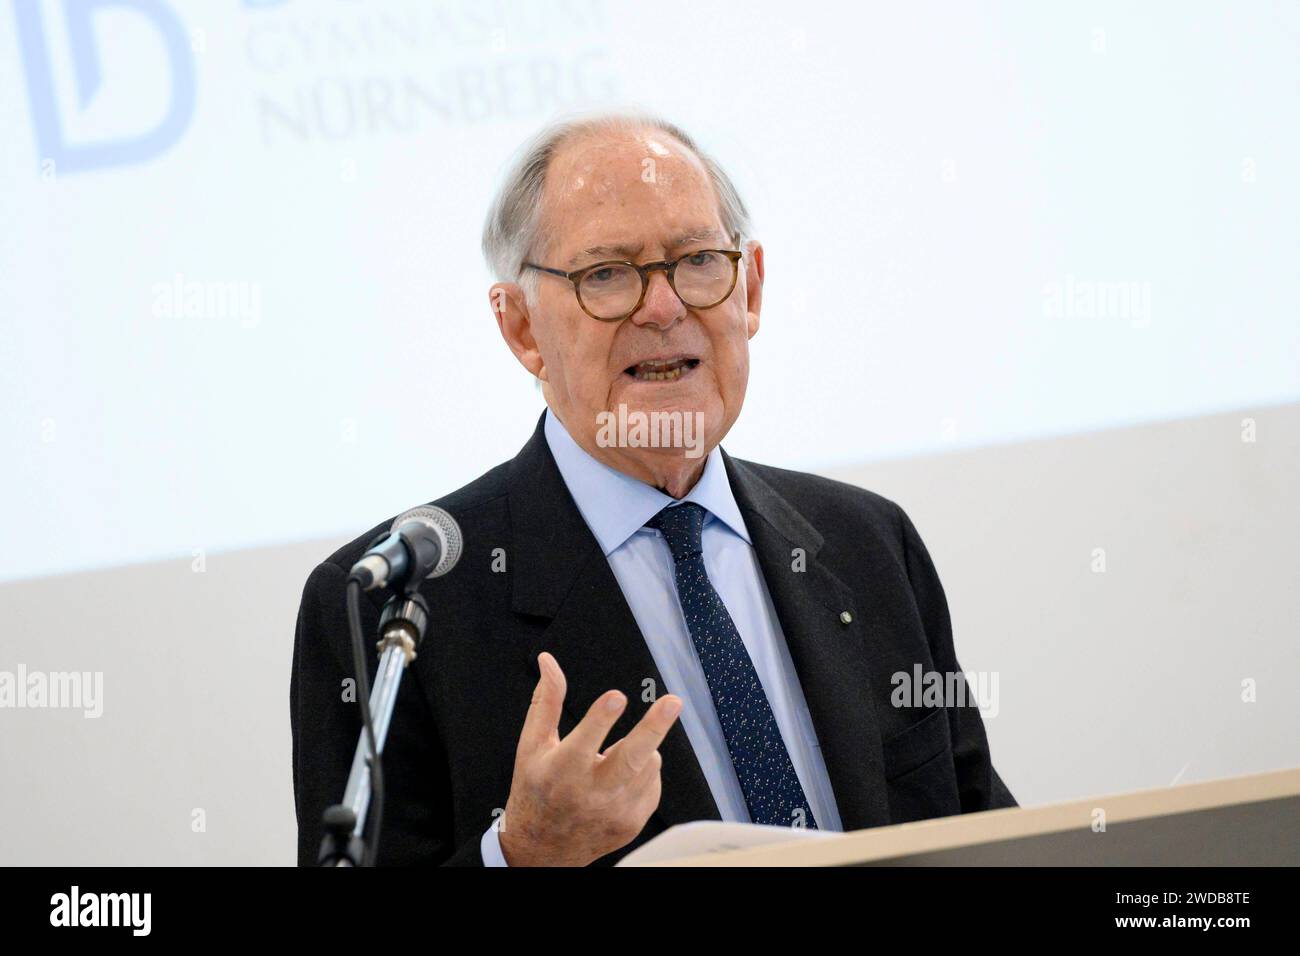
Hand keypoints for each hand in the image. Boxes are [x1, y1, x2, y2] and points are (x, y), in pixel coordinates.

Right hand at [498, 651, 681, 865]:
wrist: (541, 850)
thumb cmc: (536, 790)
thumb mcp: (531, 746)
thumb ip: (545, 703)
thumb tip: (549, 661)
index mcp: (560, 773)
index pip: (583, 743)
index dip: (600, 719)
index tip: (616, 697)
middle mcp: (589, 795)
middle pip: (630, 759)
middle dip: (654, 728)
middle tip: (672, 702)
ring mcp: (615, 812)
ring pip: (647, 763)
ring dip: (640, 749)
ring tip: (610, 759)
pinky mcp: (632, 822)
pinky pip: (652, 782)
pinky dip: (643, 772)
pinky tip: (618, 779)